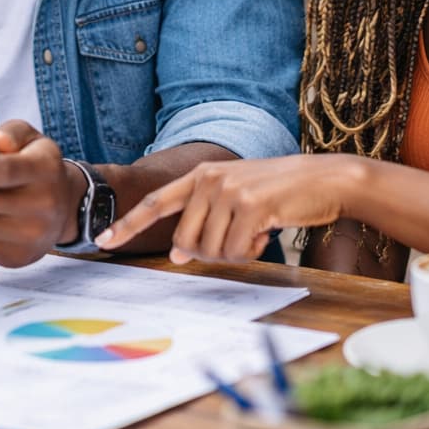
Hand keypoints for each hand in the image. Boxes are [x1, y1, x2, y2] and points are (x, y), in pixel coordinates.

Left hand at [95, 154, 359, 263]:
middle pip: (185, 241)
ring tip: (257, 231)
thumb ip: (205, 218)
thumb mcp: (237, 198)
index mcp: (201, 174)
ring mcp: (228, 190)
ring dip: (235, 253)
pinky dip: (252, 252)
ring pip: (211, 250)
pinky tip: (268, 233)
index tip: (103, 241)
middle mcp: (209, 178)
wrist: (326, 178)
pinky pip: (236, 252)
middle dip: (208, 253)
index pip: (156, 202)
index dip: (128, 223)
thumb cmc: (281, 192)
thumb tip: (180, 254)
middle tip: (239, 242)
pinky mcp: (250, 205)